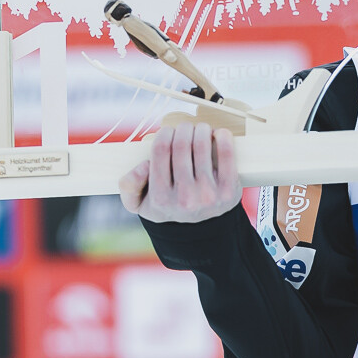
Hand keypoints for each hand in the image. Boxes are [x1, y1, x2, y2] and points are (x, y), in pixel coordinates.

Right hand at [119, 122, 241, 222]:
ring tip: (199, 129)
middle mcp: (185, 198)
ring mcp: (208, 195)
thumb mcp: (139, 203)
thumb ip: (129, 185)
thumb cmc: (168, 207)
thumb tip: (143, 165)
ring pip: (202, 146)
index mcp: (161, 198)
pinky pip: (227, 156)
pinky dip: (223, 138)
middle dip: (183, 129)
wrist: (200, 229)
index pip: (160, 151)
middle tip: (185, 128)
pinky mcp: (229, 191)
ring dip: (201, 129)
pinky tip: (219, 133)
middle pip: (182, 145)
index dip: (164, 133)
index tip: (168, 131)